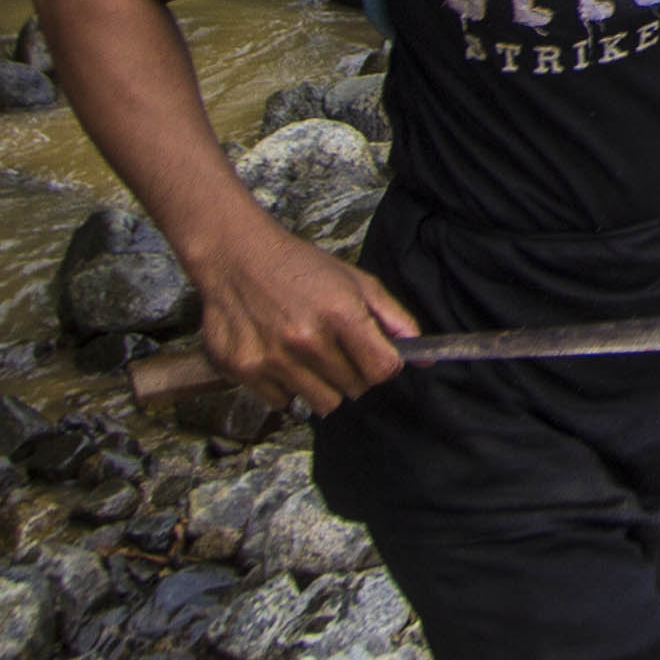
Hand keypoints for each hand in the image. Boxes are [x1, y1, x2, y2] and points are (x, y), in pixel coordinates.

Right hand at [190, 216, 420, 417]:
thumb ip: (394, 319)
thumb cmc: (298, 267)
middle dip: (352, 372)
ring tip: (308, 354)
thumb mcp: (355, 281)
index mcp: (340, 314)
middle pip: (354, 390)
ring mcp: (273, 359)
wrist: (235, 256)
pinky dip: (286, 387)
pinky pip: (284, 402)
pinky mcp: (244, 371)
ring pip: (322, 403)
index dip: (383, 365)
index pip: (382, 370)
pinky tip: (280, 357)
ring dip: (321, 385)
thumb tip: (425, 357)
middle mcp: (306, 340)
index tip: (374, 356)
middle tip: (334, 347)